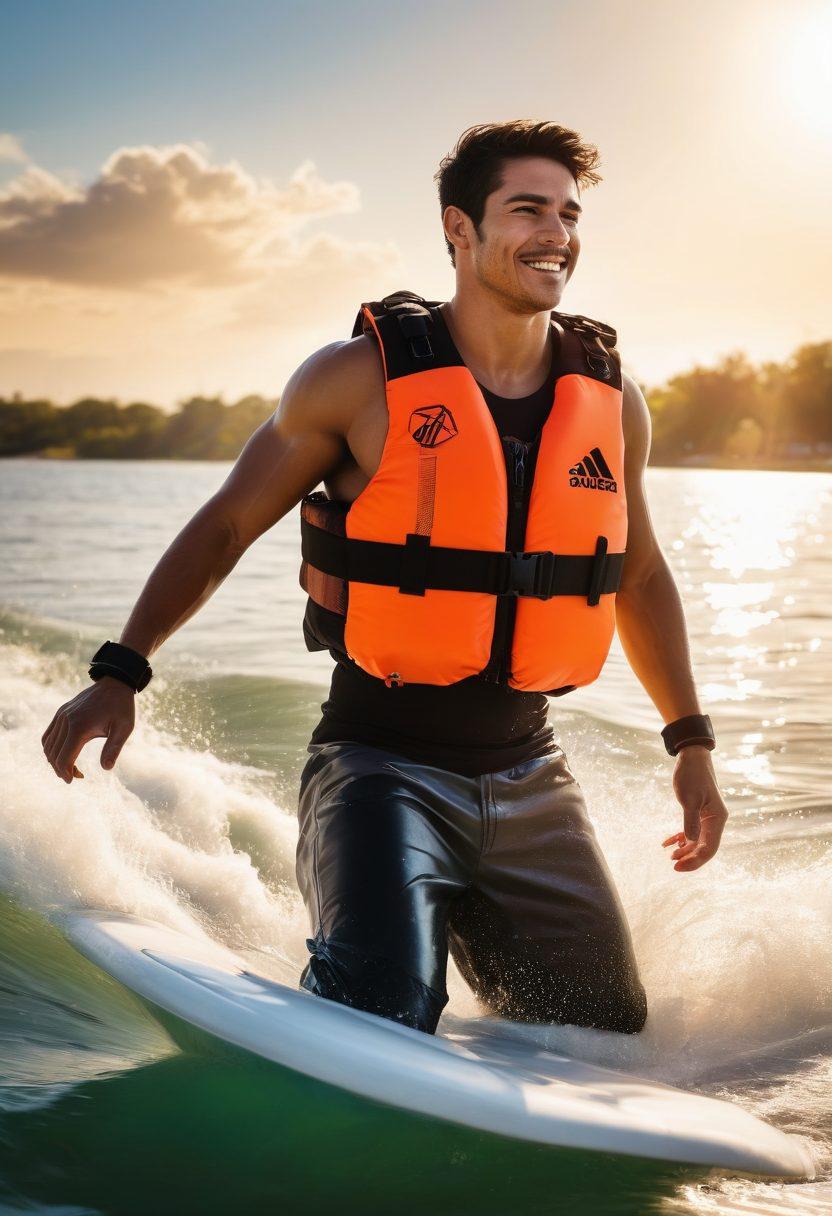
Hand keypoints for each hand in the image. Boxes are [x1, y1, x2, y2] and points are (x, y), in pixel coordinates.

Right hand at [41, 676, 135, 782]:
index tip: (73, 780)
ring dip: (54, 759)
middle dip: (61, 769)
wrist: (115, 683)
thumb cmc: (121, 707)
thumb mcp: (124, 728)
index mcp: (80, 726)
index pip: (64, 757)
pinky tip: (63, 753)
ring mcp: (61, 715)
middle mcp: (66, 720)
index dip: (66, 773)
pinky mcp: (61, 712)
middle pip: (53, 753)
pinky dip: (51, 747)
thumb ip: (114, 748)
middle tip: (76, 776)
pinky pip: (48, 734)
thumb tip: (106, 768)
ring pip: (48, 744)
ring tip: (70, 767)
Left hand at [662, 746, 727, 871]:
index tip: (678, 867)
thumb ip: (690, 820)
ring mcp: (707, 818)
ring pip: (697, 841)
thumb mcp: (689, 798)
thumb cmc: (692, 775)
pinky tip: (668, 843)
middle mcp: (715, 821)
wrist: (692, 757)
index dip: (695, 860)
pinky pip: (691, 831)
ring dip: (685, 850)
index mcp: (717, 819)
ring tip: (670, 856)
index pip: (709, 848)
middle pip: (704, 847)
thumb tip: (689, 841)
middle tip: (673, 865)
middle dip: (690, 858)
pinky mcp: (698, 813)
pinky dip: (680, 838)